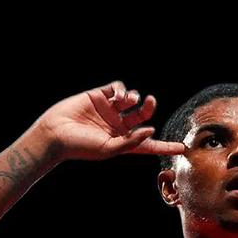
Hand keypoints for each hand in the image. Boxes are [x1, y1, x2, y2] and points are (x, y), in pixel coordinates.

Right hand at [36, 81, 185, 161]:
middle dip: (149, 108)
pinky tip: (120, 96)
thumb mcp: (109, 149)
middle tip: (150, 103)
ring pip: (132, 100)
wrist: (55, 133)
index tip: (182, 148)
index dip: (165, 146)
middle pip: (142, 115)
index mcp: (122, 142)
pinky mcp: (99, 96)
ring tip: (128, 101)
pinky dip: (123, 90)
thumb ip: (132, 142)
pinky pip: (118, 88)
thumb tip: (151, 130)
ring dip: (135, 98)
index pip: (148, 144)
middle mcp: (118, 126)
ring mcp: (109, 110)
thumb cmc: (81, 146)